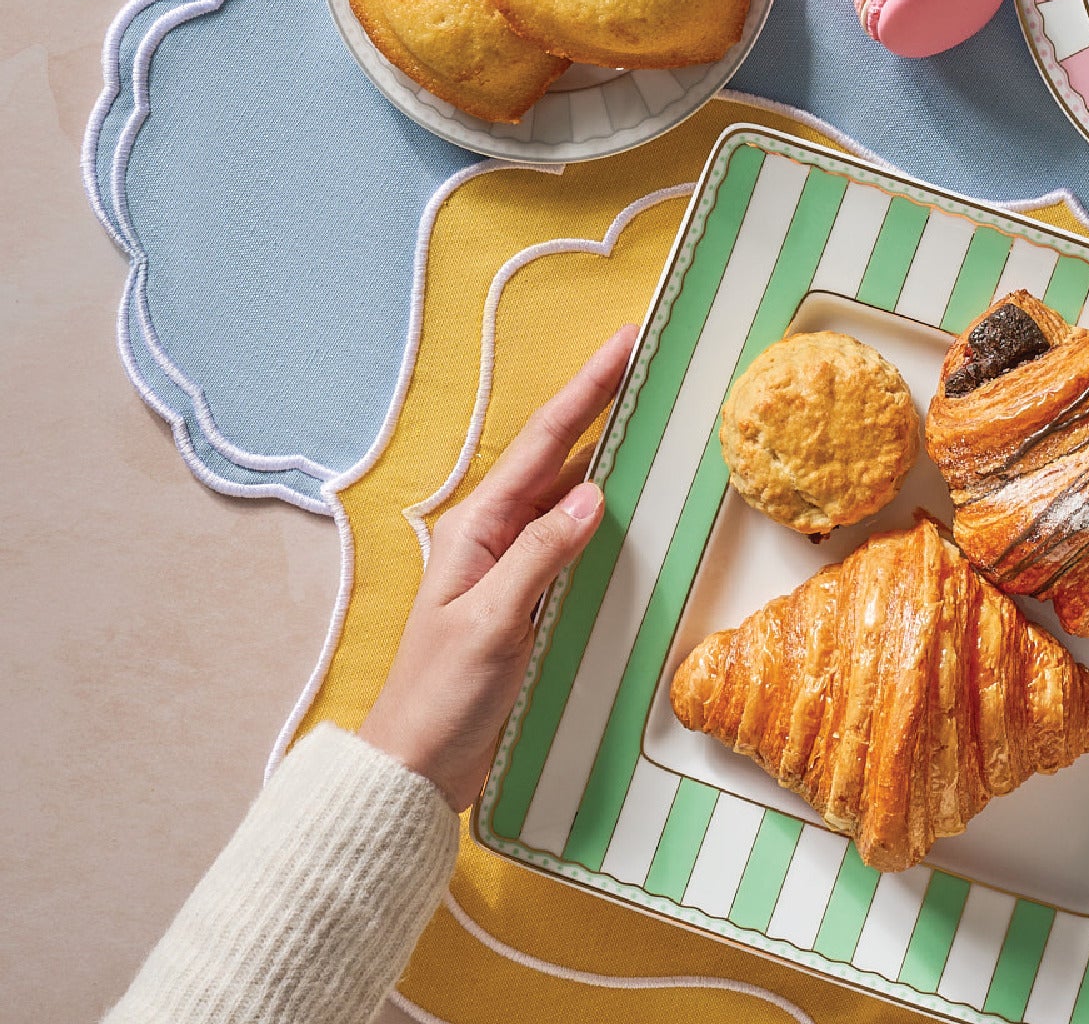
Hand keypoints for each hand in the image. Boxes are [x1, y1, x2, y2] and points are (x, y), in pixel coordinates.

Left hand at [358, 324, 635, 810]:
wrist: (416, 768)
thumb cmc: (441, 699)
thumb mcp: (491, 624)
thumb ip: (539, 558)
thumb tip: (591, 496)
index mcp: (477, 528)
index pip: (544, 443)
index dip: (587, 389)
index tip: (623, 345)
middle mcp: (494, 534)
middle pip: (558, 453)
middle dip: (600, 402)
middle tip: (643, 357)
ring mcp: (512, 563)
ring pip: (569, 490)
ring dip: (607, 450)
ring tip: (646, 411)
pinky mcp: (529, 595)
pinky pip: (574, 535)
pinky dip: (606, 507)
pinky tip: (630, 499)